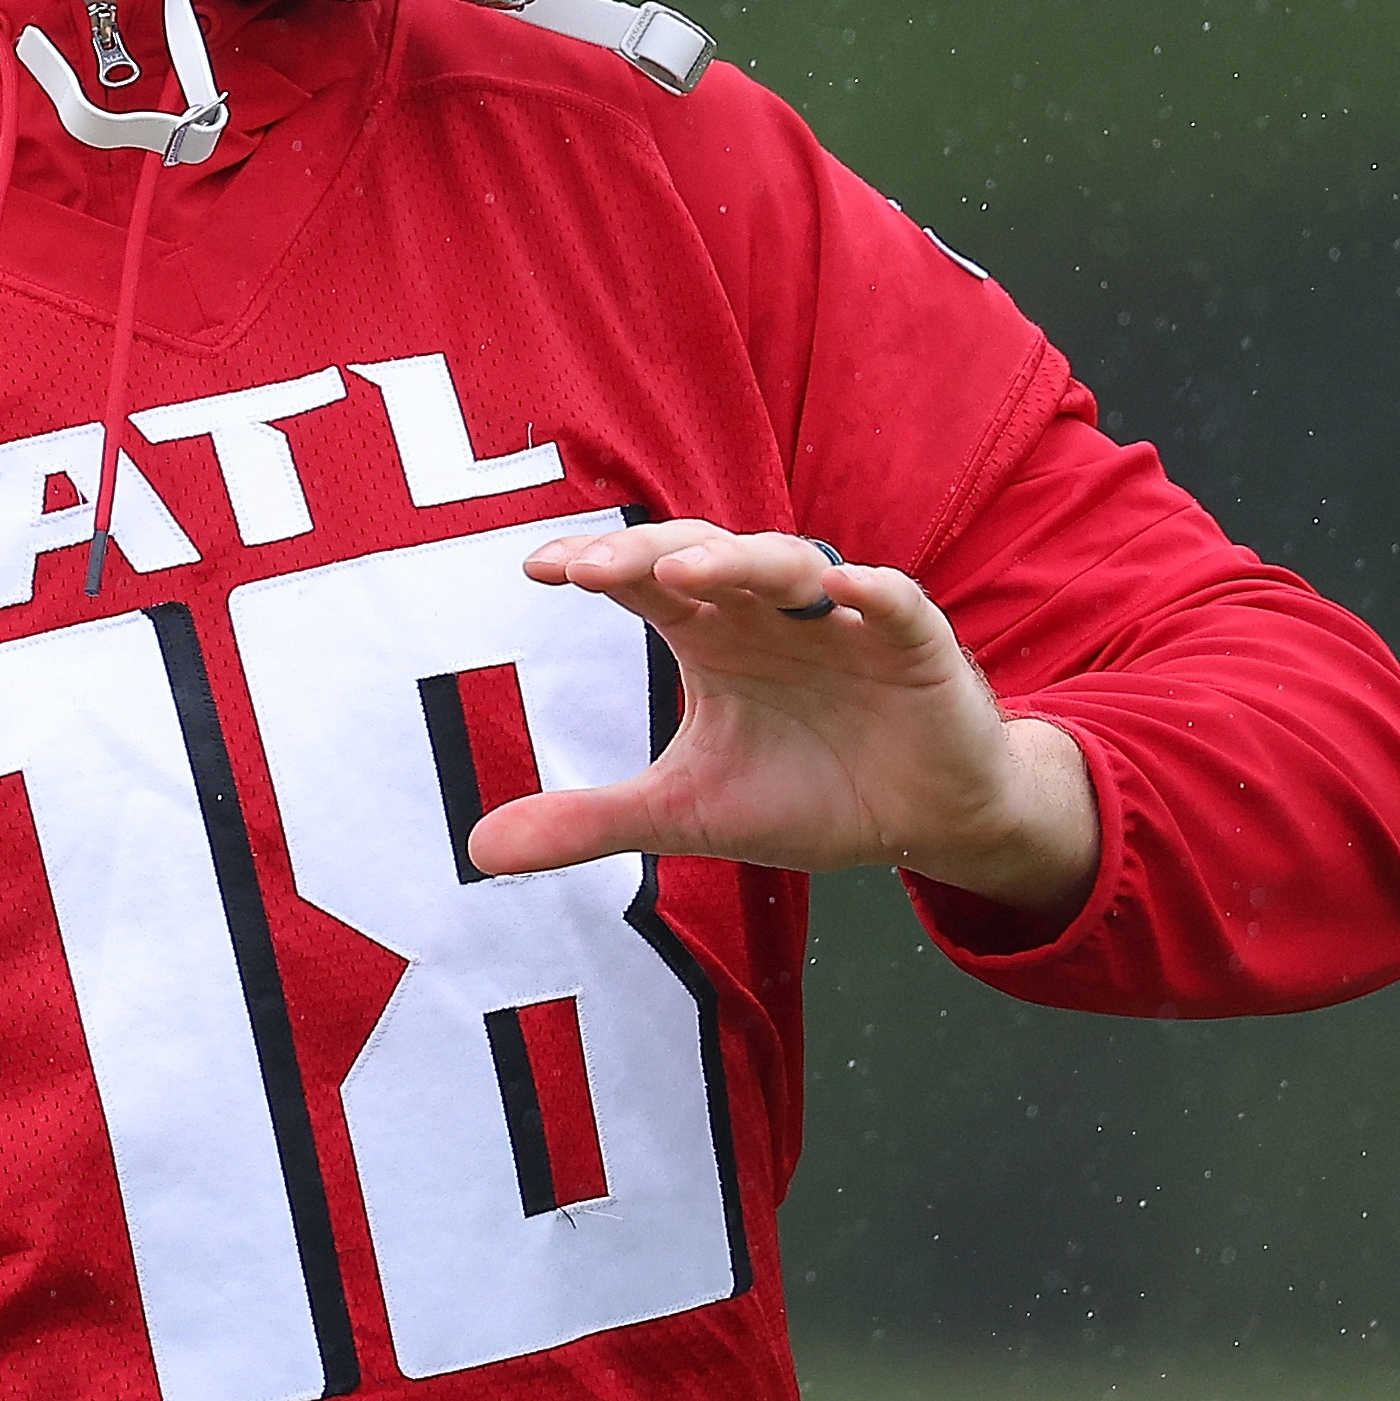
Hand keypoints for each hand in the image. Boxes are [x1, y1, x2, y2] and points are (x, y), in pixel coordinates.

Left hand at [470, 522, 1097, 923]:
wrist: (922, 825)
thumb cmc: (806, 794)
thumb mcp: (687, 814)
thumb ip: (589, 821)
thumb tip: (477, 847)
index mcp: (714, 634)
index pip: (646, 577)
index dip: (597, 565)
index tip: (537, 569)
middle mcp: (771, 612)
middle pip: (707, 553)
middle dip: (650, 553)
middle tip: (590, 568)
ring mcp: (845, 621)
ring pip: (791, 564)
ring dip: (741, 562)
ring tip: (689, 571)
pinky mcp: (916, 645)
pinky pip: (894, 603)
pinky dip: (871, 593)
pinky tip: (844, 592)